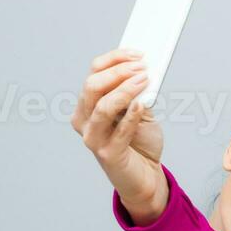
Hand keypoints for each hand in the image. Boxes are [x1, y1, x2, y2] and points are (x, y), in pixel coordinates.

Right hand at [71, 48, 168, 224]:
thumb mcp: (140, 112)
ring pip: (102, 106)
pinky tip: (142, 103)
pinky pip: (119, 130)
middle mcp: (84, 120)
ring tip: (144, 80)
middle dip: (118, 72)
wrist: (146, 177)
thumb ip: (137, 94)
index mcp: (88, 105)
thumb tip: (143, 71)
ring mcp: (93, 138)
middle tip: (142, 67)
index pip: (94, 73)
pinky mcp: (107, 154)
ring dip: (124, 89)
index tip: (137, 54)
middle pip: (93, 86)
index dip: (114, 60)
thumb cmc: (140, 143)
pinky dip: (131, 115)